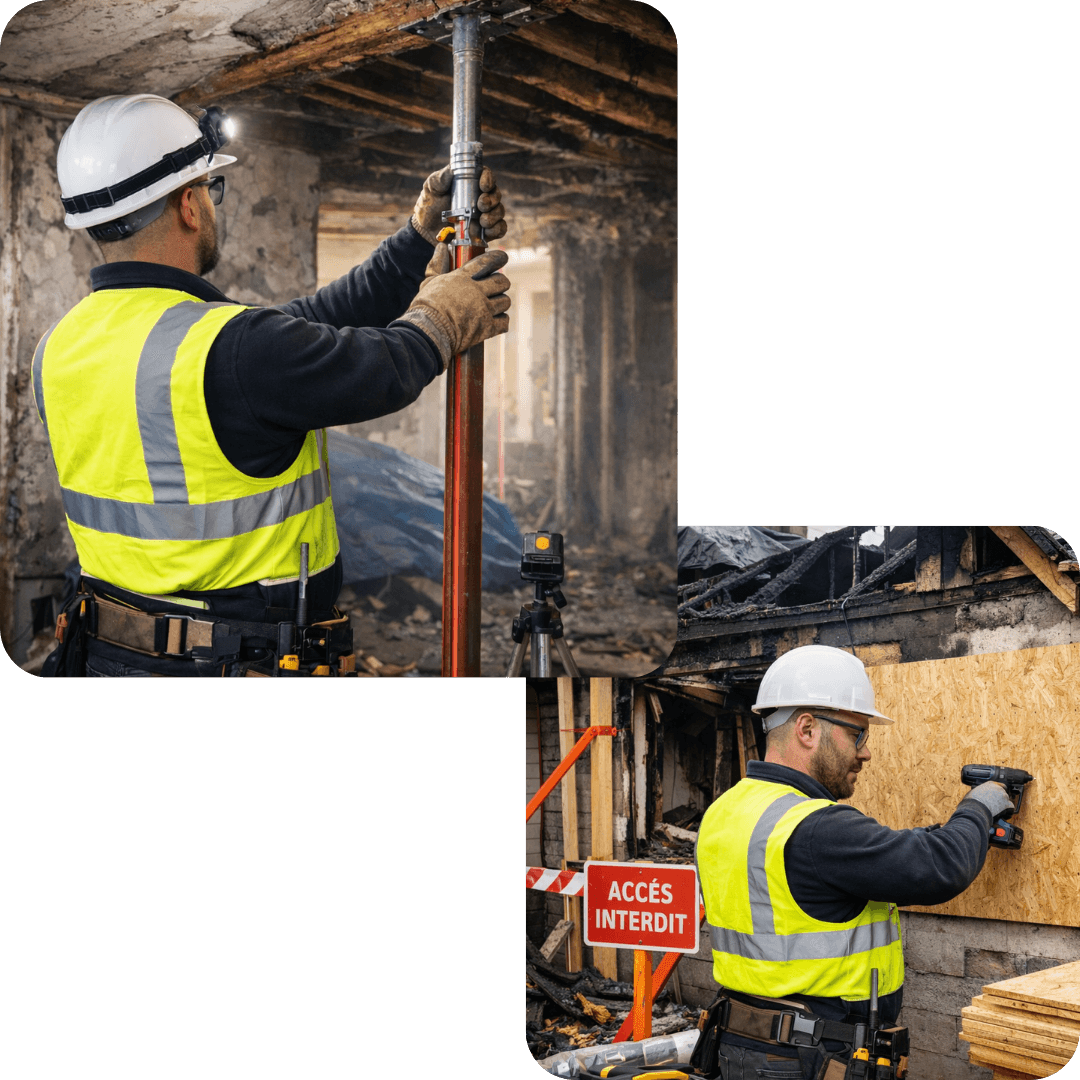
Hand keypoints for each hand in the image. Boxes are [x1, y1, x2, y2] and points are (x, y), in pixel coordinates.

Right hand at [397, 245, 509, 369]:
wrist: (428, 331)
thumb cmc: (426, 307)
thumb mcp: (430, 281)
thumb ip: (438, 264)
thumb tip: (441, 247)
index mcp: (463, 277)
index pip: (486, 261)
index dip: (498, 258)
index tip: (502, 258)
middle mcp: (477, 291)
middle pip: (501, 281)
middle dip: (501, 283)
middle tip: (497, 287)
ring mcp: (484, 309)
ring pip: (505, 301)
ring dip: (501, 303)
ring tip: (494, 305)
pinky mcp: (487, 328)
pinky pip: (504, 322)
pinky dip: (502, 321)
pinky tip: (496, 321)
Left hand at [411, 165, 506, 243]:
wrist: (426, 229)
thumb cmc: (430, 204)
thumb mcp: (431, 188)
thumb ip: (440, 178)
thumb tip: (452, 170)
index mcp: (471, 182)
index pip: (486, 176)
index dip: (488, 179)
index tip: (483, 186)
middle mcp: (481, 197)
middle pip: (496, 194)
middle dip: (492, 199)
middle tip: (481, 205)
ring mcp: (484, 214)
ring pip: (499, 211)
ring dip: (494, 216)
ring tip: (482, 221)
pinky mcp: (485, 231)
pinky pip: (499, 229)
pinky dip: (496, 230)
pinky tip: (487, 231)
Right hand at [962, 781, 1014, 819]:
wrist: (975, 808)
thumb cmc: (972, 801)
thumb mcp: (974, 792)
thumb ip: (980, 791)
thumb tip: (979, 795)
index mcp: (990, 784)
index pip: (1000, 785)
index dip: (999, 791)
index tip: (998, 795)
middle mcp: (998, 788)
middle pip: (1004, 793)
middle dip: (1001, 799)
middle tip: (996, 804)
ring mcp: (1003, 796)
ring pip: (1007, 800)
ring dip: (1004, 805)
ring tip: (998, 810)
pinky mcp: (1007, 804)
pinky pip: (1011, 808)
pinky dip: (1008, 812)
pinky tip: (1004, 815)